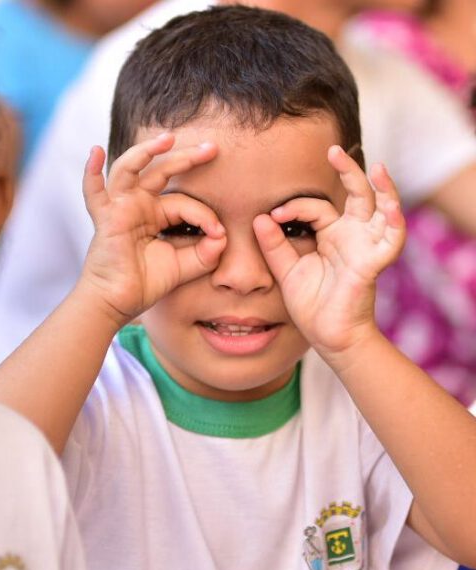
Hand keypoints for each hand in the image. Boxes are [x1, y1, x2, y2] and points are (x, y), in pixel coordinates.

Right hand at [79, 133, 226, 326]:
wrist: (119, 302)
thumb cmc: (146, 283)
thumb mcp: (185, 265)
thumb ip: (206, 252)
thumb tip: (222, 235)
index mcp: (157, 214)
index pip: (185, 202)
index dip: (205, 215)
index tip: (219, 234)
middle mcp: (138, 205)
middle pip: (162, 172)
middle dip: (187, 158)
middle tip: (213, 148)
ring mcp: (120, 207)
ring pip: (131, 169)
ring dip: (147, 151)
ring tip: (168, 139)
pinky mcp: (105, 218)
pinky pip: (93, 192)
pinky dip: (91, 172)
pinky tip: (95, 152)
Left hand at [253, 145, 405, 356]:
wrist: (328, 336)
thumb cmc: (312, 303)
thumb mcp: (286, 270)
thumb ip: (273, 245)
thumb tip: (260, 217)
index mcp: (331, 235)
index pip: (314, 208)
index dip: (292, 208)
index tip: (271, 216)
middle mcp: (352, 235)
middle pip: (356, 195)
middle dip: (348, 171)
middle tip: (333, 149)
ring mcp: (365, 247)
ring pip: (381, 209)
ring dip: (383, 188)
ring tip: (377, 167)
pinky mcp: (372, 263)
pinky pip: (390, 240)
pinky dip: (393, 222)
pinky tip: (389, 206)